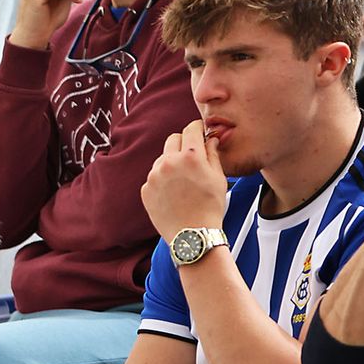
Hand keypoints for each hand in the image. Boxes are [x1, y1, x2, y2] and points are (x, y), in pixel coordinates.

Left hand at [141, 121, 227, 242]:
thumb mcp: (218, 177)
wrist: (192, 235)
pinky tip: (174, 192)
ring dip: (172, 162)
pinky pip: (154, 177)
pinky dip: (163, 179)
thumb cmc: (210, 207)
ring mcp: (154, 177)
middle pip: (173, 139)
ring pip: (162, 158)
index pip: (190, 129)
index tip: (199, 131)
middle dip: (183, 143)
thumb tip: (210, 139)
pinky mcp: (145, 190)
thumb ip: (212, 153)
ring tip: (184, 180)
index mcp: (189, 156)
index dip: (197, 128)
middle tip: (192, 155)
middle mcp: (168, 163)